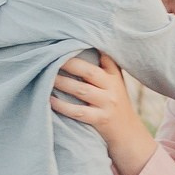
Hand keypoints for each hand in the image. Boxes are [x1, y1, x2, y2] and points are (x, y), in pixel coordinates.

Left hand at [51, 54, 159, 174]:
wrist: (128, 134)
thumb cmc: (115, 104)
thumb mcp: (115, 83)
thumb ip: (105, 66)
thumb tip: (86, 44)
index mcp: (114, 76)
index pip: (104, 56)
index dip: (88, 46)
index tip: (70, 40)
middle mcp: (112, 88)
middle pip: (89, 71)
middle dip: (69, 63)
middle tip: (51, 56)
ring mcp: (107, 104)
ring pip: (81, 90)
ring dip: (62, 83)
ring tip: (46, 76)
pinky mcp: (101, 120)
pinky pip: (79, 112)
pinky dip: (63, 106)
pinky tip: (50, 100)